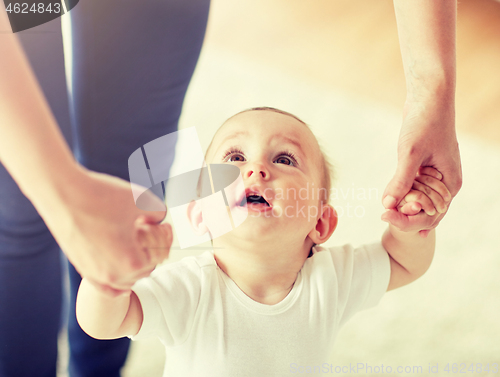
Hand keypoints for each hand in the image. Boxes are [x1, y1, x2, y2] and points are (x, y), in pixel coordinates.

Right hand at [40, 166, 170, 295]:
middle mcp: (112, 275)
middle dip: (151, 251)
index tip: (164, 224)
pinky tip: (121, 272)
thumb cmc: (103, 196)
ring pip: (125, 280)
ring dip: (134, 265)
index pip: (159, 257)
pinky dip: (116, 281)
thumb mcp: (142, 201)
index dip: (164, 238)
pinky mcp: (81, 267)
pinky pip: (104, 285)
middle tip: (151, 231)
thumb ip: (159, 213)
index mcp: (131, 262)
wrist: (62, 193)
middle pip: (144, 270)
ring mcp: (94, 274)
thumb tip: (160, 221)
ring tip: (135, 243)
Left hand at [382, 100, 461, 231]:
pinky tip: (390, 197)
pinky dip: (404, 191)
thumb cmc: (424, 123)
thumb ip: (401, 180)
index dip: (409, 220)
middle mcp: (446, 182)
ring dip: (404, 203)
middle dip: (406, 213)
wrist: (429, 100)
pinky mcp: (427, 168)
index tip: (386, 216)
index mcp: (450, 184)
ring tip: (386, 208)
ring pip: (419, 199)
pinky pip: (415, 187)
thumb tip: (388, 204)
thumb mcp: (410, 154)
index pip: (432, 214)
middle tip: (383, 215)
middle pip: (426, 210)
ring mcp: (437, 175)